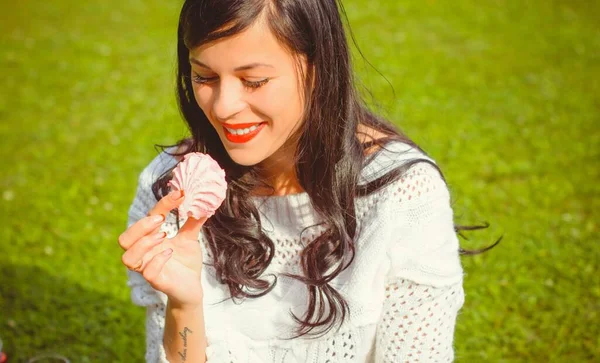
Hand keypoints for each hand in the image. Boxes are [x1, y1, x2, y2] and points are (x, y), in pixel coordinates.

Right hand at [119, 190, 206, 307]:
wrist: (193, 288)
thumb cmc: (186, 263)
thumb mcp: (191, 239)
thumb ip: (193, 222)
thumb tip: (203, 201)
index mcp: (151, 238)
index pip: (149, 218)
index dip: (162, 204)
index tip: (180, 194)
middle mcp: (145, 253)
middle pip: (124, 238)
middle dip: (140, 226)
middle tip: (161, 221)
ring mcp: (148, 267)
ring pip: (128, 257)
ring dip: (144, 244)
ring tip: (163, 236)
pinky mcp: (157, 281)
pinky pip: (147, 272)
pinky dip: (157, 260)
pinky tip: (170, 253)